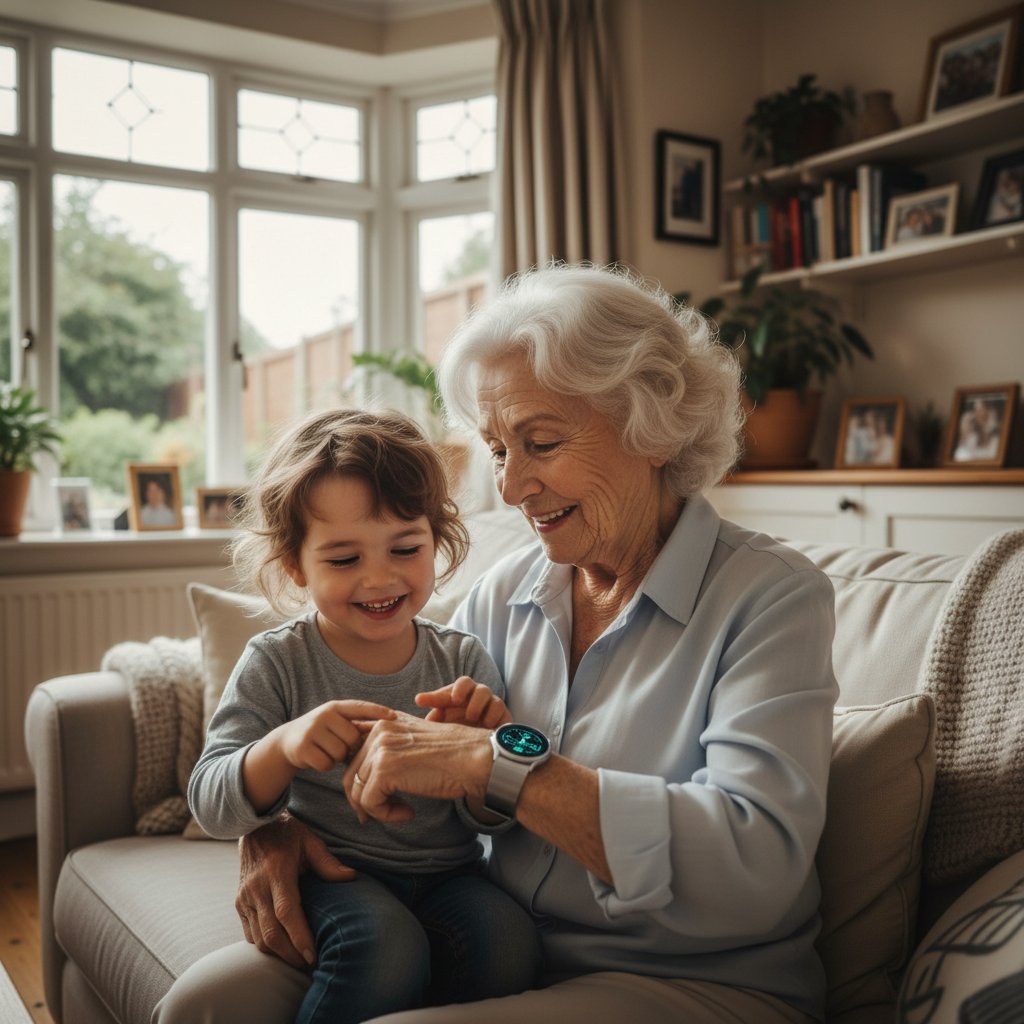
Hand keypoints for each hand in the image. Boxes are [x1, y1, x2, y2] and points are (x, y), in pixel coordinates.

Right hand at [236, 813, 355, 968]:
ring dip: (278, 955)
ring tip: (300, 961)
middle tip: (311, 966)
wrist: (252, 825)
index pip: (286, 912)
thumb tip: (350, 877)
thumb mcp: (309, 840)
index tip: (313, 955)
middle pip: (271, 933)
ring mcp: (245, 897)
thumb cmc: (286, 833)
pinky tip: (282, 948)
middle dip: (291, 955)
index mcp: (277, 871)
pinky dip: (265, 946)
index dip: (299, 937)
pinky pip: (250, 934)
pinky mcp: (239, 903)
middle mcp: (257, 888)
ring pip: (258, 939)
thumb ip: (327, 862)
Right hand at [277, 699, 394, 771]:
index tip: (394, 716)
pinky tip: (319, 758)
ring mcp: (311, 730)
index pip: (360, 707)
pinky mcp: (302, 748)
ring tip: (329, 751)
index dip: (378, 711)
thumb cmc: (323, 733)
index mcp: (335, 707)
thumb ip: (357, 724)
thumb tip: (387, 728)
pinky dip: (326, 766)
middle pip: (352, 737)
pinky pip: (326, 764)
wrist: (287, 740)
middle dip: (352, 747)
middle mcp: (323, 715)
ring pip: (340, 752)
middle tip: (342, 747)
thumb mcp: (337, 723)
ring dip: (338, 758)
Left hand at [343, 712, 491, 824]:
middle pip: (351, 773)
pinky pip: (370, 803)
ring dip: (376, 809)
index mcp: (385, 722)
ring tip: (399, 811)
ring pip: (357, 791)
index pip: (354, 754)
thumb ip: (390, 750)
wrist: (476, 758)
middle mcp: (379, 730)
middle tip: (384, 812)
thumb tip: (362, 780)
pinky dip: (386, 815)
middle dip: (364, 799)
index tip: (375, 796)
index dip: (360, 779)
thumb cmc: (453, 755)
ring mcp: (381, 749)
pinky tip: (408, 812)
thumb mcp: (415, 742)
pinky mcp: (386, 770)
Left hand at [415, 676, 510, 728]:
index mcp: (464, 692)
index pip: (465, 683)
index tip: (454, 700)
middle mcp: (480, 696)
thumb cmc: (453, 722)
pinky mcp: (503, 720)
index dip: (460, 689)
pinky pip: (506, 718)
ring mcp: (494, 707)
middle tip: (468, 716)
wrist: (469, 740)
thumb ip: (433, 707)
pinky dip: (498, 723)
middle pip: (482, 690)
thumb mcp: (441, 716)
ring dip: (488, 713)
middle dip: (476, 702)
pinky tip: (489, 730)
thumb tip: (419, 699)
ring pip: (496, 702)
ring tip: (480, 725)